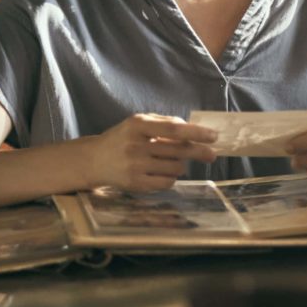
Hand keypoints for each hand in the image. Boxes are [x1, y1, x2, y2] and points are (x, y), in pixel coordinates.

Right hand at [83, 114, 217, 193]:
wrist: (93, 160)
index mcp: (138, 126)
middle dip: (200, 152)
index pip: (174, 130)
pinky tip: (162, 172)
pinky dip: (171, 177)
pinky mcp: (135, 184)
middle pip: (178, 151)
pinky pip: (167, 182)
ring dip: (181, 165)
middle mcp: (135, 146)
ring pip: (176, 168)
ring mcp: (135, 167)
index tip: (213, 136)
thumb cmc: (123, 138)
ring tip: (170, 160)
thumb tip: (193, 129)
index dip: (197, 133)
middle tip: (212, 154)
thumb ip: (164, 122)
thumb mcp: (139, 123)